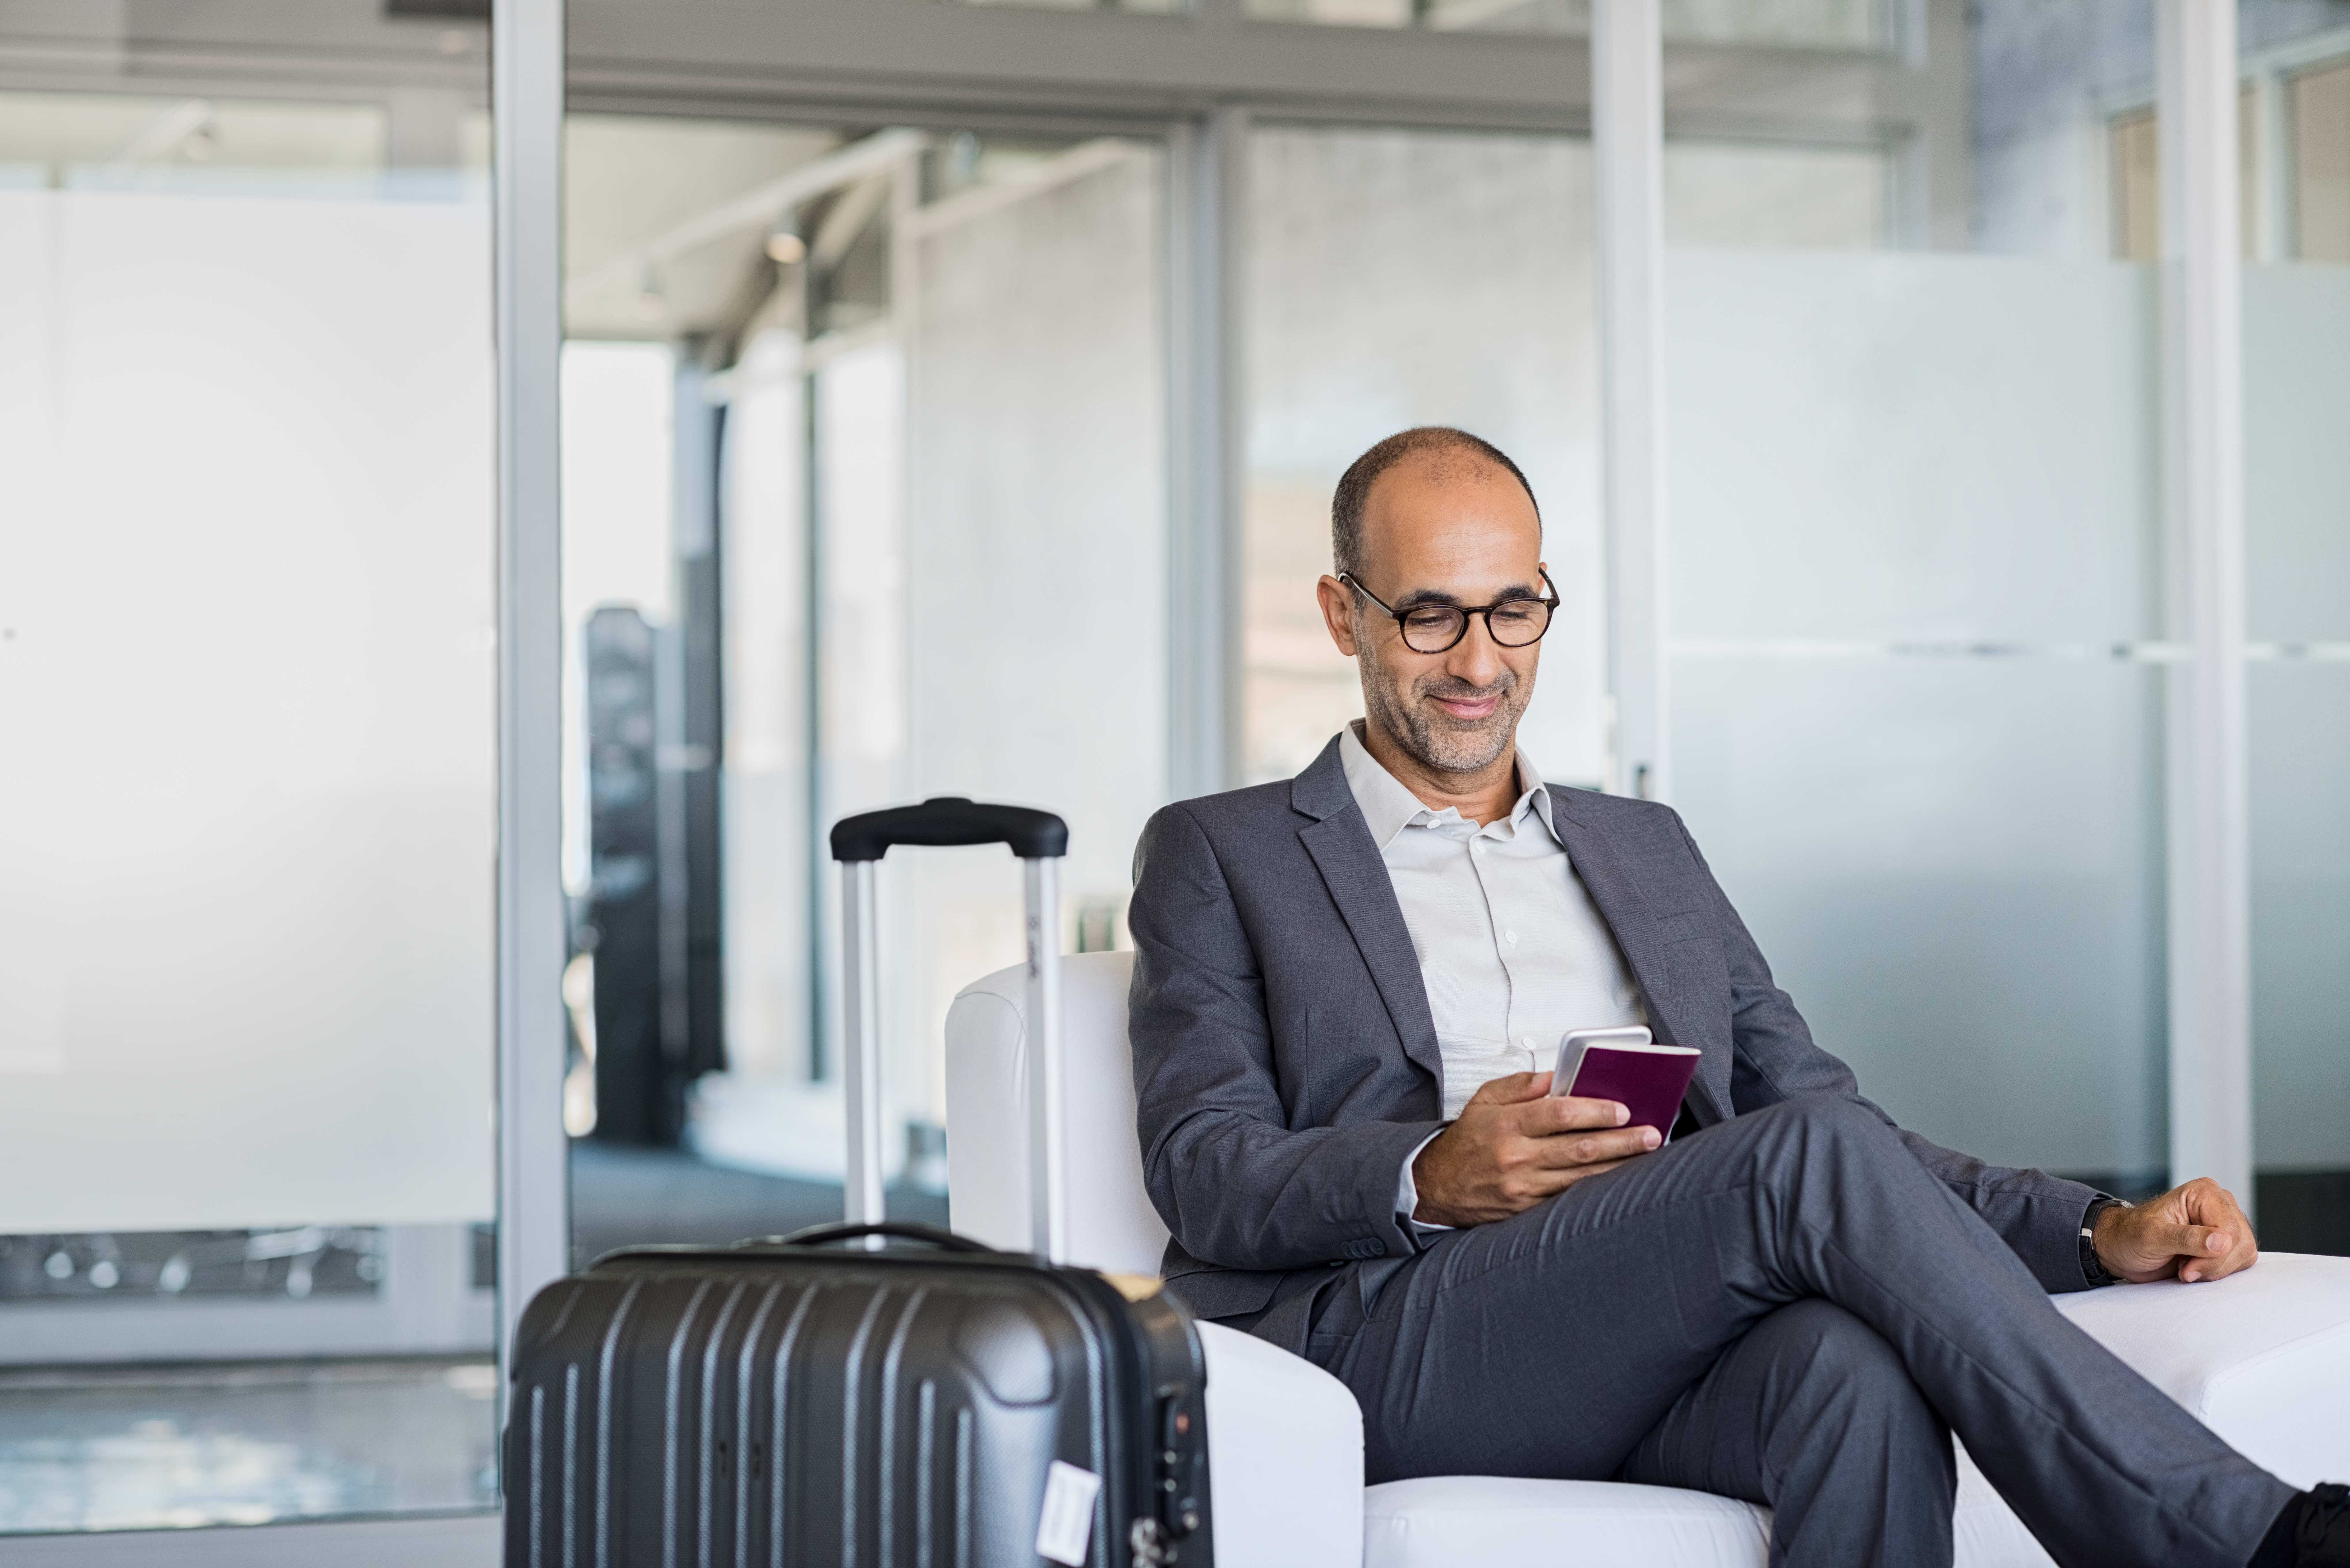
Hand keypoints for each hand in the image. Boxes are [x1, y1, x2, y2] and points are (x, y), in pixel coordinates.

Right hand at [1411, 1071, 1661, 1227]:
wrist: (1435, 1187)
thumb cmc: (1465, 1142)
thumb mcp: (1484, 1100)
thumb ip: (1522, 1085)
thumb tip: (1560, 1077)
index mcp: (1506, 1125)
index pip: (1558, 1114)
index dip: (1594, 1111)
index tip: (1622, 1109)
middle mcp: (1516, 1158)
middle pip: (1580, 1148)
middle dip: (1622, 1141)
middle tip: (1650, 1134)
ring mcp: (1523, 1188)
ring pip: (1582, 1177)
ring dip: (1619, 1166)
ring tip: (1646, 1155)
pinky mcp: (1527, 1210)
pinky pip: (1570, 1197)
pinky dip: (1597, 1188)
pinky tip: (1618, 1180)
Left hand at [2094, 1177, 2258, 1284]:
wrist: (2122, 1248)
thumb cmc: (2131, 1236)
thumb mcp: (2152, 1237)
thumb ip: (2187, 1238)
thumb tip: (2222, 1241)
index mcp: (2204, 1193)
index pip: (2230, 1230)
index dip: (2212, 1256)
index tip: (2185, 1267)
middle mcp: (2219, 1205)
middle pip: (2241, 1244)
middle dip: (2212, 1264)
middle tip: (2183, 1268)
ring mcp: (2225, 1224)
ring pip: (2243, 1255)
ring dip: (2214, 1269)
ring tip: (2185, 1265)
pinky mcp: (2226, 1243)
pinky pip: (2239, 1262)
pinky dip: (2217, 1272)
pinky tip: (2194, 1267)